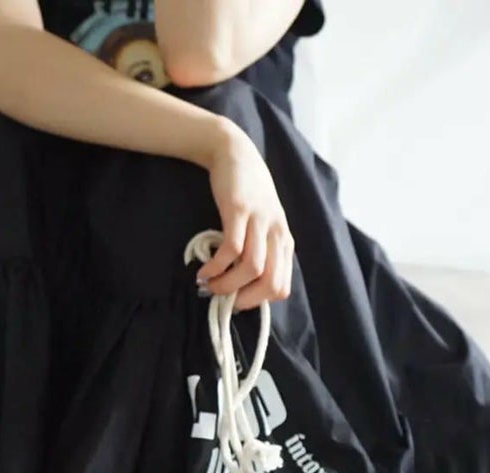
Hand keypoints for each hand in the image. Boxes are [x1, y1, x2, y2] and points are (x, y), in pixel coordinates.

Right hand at [196, 119, 293, 310]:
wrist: (235, 154)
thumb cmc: (247, 195)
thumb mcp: (262, 226)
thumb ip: (259, 253)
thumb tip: (240, 287)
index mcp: (285, 242)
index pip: (281, 287)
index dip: (257, 301)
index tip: (235, 300)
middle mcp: (278, 234)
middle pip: (271, 283)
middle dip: (244, 299)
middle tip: (222, 299)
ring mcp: (260, 221)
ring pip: (252, 268)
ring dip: (227, 285)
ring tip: (208, 285)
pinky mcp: (240, 210)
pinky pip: (232, 248)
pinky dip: (216, 266)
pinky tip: (204, 269)